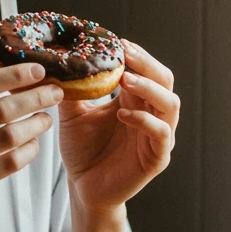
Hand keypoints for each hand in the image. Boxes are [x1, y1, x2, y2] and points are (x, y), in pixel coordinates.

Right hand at [0, 56, 64, 225]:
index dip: (15, 74)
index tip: (38, 70)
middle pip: (1, 109)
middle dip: (35, 97)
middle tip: (55, 92)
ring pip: (8, 137)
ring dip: (35, 125)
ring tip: (47, 118)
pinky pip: (7, 165)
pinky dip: (26, 153)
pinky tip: (33, 145)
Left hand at [56, 39, 179, 212]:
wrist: (82, 188)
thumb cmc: (82, 151)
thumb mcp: (72, 115)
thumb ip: (72, 90)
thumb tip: (60, 62)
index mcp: (136, 101)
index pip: (148, 70)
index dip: (137, 55)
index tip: (118, 42)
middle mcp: (152, 115)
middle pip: (165, 81)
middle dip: (147, 64)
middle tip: (125, 53)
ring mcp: (158, 137)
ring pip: (170, 104)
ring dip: (149, 88)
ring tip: (125, 80)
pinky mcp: (157, 158)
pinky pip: (161, 134)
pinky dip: (145, 121)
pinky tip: (122, 115)